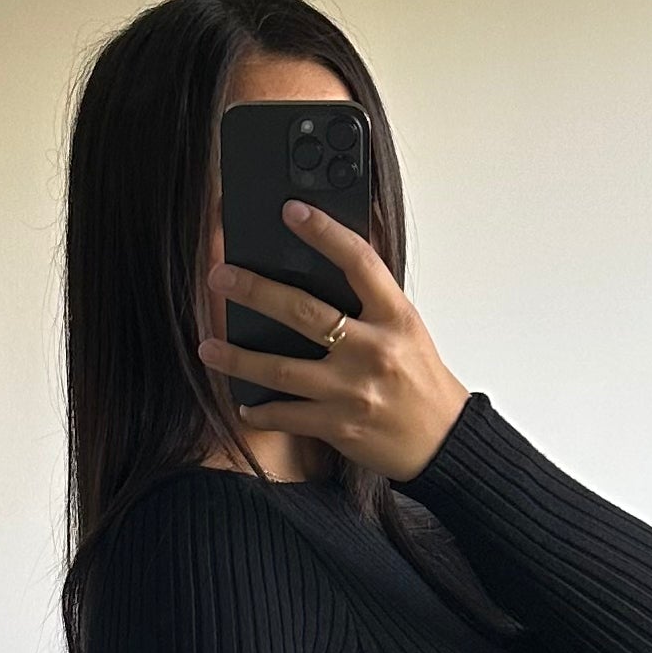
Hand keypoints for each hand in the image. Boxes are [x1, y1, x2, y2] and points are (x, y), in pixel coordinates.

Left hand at [198, 202, 468, 481]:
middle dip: (255, 292)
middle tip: (220, 277)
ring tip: (208, 347)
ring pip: (283, 370)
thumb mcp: (407, 327)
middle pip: (304, 312)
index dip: (324, 232)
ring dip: (238, 358)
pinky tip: (243, 402)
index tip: (292, 211)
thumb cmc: (421, 380)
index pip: (359, 262)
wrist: (443, 441)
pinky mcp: (340, 425)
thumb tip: (341, 249)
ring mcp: (354, 391)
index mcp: (395, 317)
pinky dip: (261, 411)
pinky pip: (288, 416)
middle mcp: (374, 350)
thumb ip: (373, 295)